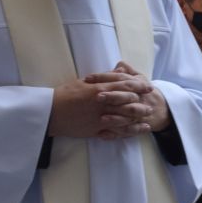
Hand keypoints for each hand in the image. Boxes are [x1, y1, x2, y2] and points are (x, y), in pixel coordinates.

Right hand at [48, 67, 168, 139]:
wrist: (49, 112)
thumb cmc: (64, 95)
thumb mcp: (83, 82)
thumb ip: (102, 78)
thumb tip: (119, 72)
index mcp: (98, 88)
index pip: (122, 85)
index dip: (137, 86)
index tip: (147, 85)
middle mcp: (101, 102)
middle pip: (127, 101)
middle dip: (141, 101)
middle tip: (151, 101)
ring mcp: (99, 117)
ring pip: (124, 116)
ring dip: (138, 115)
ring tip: (148, 114)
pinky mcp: (96, 129)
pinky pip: (117, 130)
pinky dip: (130, 130)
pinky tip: (139, 129)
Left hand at [99, 62, 170, 135]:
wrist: (163, 110)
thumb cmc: (145, 93)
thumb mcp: (140, 79)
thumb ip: (128, 72)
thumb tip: (119, 64)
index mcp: (137, 84)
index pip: (121, 78)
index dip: (104, 77)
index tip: (88, 78)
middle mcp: (139, 99)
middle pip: (126, 96)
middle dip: (112, 97)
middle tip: (97, 97)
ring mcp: (139, 114)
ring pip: (128, 116)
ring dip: (115, 118)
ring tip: (101, 119)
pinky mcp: (137, 127)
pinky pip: (127, 132)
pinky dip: (115, 134)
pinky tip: (102, 134)